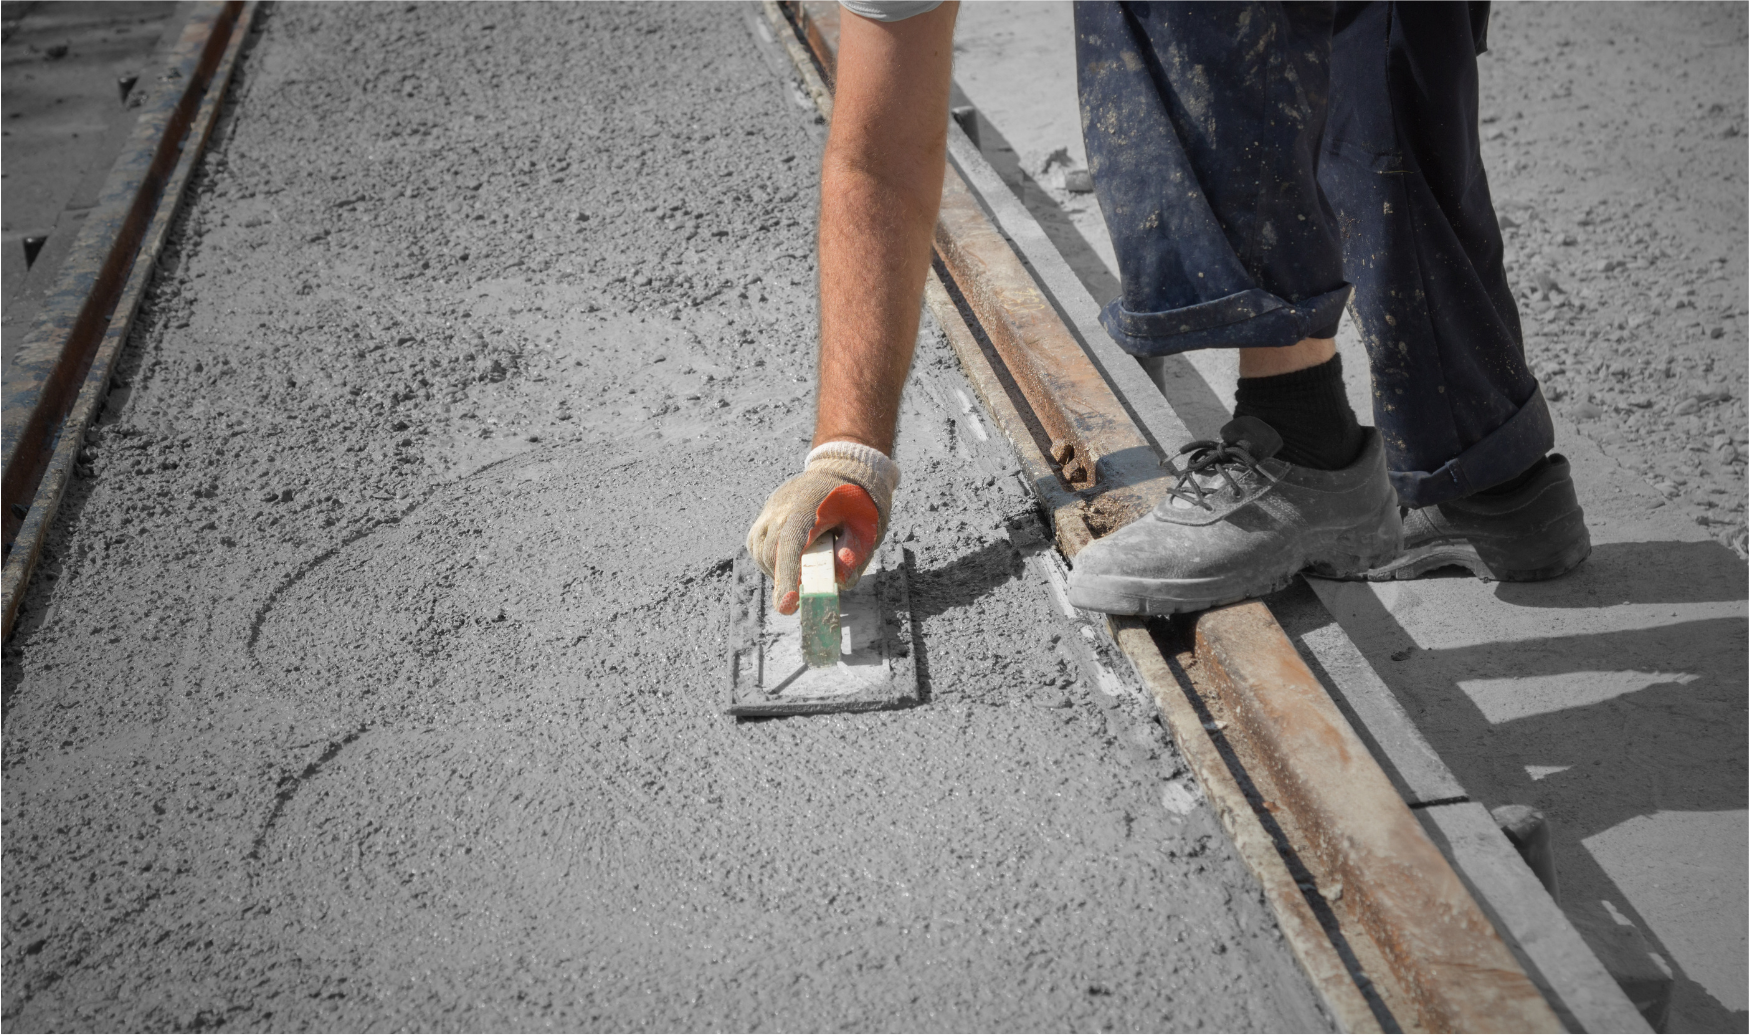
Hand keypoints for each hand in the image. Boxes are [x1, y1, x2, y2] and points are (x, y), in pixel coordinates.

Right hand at [746, 442, 899, 614]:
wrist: (841, 469)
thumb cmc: (856, 502)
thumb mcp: (866, 527)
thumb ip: (855, 555)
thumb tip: (840, 583)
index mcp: (808, 508)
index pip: (790, 545)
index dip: (787, 577)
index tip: (787, 606)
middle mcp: (781, 508)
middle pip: (773, 554)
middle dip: (785, 582)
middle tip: (802, 599)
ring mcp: (770, 510)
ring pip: (762, 553)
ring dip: (778, 571)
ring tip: (801, 574)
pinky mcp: (765, 515)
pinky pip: (758, 544)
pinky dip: (770, 560)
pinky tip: (789, 562)